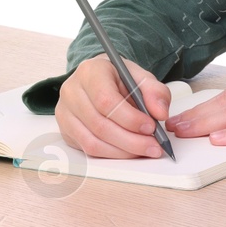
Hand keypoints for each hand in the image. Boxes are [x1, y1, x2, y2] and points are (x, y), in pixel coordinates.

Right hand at [56, 55, 173, 159]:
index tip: (151, 127)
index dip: (130, 118)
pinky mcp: (66, 131)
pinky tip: (129, 151)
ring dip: (123, 151)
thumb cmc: (119, 78)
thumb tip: (160, 113)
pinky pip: (88, 150)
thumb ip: (155, 92)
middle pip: (99, 125)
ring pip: (92, 142)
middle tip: (154, 146)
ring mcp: (65, 113)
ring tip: (145, 150)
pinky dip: (112, 154)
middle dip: (131, 140)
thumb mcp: (140, 77)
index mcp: (90, 72)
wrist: (100, 80)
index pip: (106, 100)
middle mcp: (72, 92)